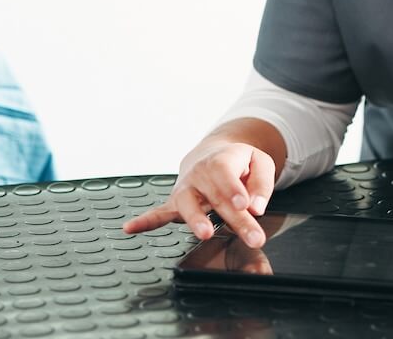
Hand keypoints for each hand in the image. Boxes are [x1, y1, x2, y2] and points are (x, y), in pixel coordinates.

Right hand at [122, 140, 276, 248]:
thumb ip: (261, 184)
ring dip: (195, 219)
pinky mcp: (176, 203)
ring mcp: (186, 189)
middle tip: (253, 237)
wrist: (212, 155)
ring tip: (204, 233)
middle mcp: (200, 174)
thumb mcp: (259, 163)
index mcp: (222, 160)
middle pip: (216, 197)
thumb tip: (257, 207)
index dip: (234, 189)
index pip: (227, 174)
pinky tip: (130, 228)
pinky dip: (145, 221)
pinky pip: (159, 212)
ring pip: (187, 204)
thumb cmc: (238, 162)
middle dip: (235, 219)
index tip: (244, 205)